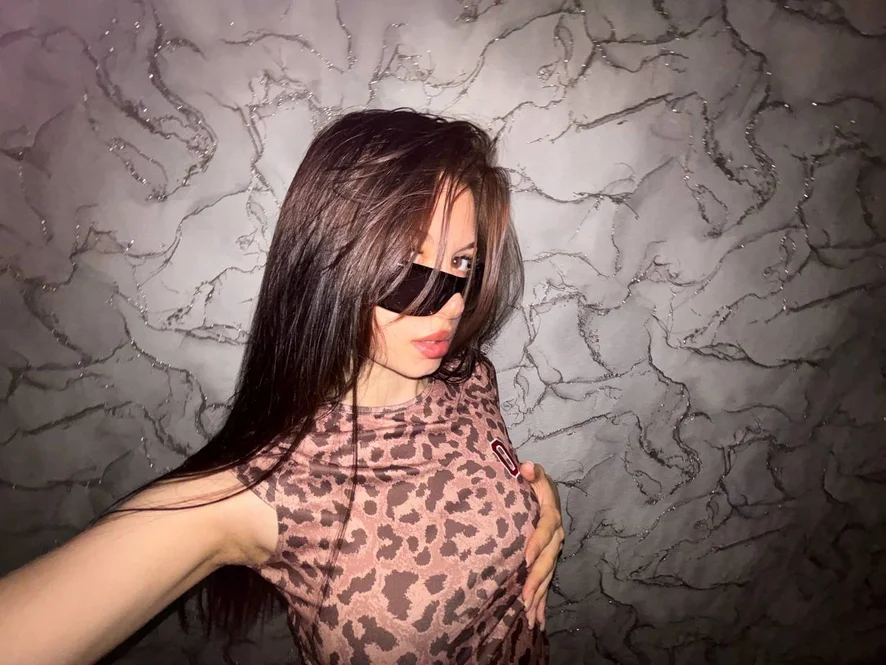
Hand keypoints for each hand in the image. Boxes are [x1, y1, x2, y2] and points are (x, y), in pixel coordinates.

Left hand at [520, 461, 563, 630]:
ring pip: (547, 576)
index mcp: (551, 515)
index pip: (545, 529)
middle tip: (525, 597)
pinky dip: (542, 603)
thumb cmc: (534, 483)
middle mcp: (556, 536)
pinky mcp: (549, 561)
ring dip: (539, 596)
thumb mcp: (534, 474)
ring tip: (529, 616)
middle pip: (547, 560)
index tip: (525, 558)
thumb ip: (531, 472)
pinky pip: (547, 583)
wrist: (545, 492)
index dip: (537, 543)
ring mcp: (554, 551)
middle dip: (536, 580)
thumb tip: (526, 467)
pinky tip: (537, 621)